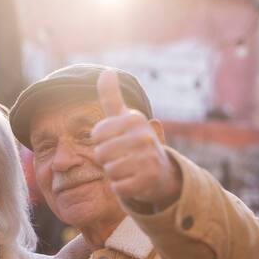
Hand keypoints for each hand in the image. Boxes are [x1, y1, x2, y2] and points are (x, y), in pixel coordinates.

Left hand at [91, 70, 181, 209]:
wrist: (161, 172)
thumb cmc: (135, 142)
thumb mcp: (124, 118)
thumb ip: (112, 97)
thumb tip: (106, 71)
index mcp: (135, 119)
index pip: (96, 134)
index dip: (102, 141)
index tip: (116, 140)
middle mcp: (144, 136)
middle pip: (100, 154)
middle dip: (107, 160)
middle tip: (123, 157)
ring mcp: (148, 159)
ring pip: (109, 171)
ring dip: (115, 174)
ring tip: (129, 168)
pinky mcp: (148, 181)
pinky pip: (118, 187)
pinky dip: (121, 188)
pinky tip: (134, 181)